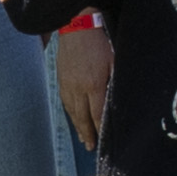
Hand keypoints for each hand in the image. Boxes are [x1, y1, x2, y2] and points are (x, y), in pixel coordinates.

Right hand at [53, 22, 110, 141]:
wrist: (76, 29)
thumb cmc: (99, 44)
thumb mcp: (113, 61)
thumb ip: (114, 81)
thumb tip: (115, 99)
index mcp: (93, 84)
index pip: (97, 113)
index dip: (99, 127)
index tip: (103, 139)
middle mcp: (78, 88)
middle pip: (82, 116)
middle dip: (87, 133)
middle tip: (91, 146)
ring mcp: (67, 85)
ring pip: (72, 112)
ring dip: (78, 127)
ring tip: (84, 139)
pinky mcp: (61, 81)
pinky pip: (65, 103)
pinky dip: (70, 114)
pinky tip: (74, 120)